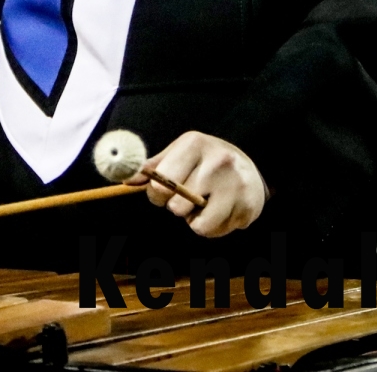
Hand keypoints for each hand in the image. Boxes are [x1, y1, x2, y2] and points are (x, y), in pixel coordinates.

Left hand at [136, 131, 269, 238]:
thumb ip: (153, 167)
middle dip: (176, 207)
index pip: (161, 181)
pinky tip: (221, 210)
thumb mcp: (180, 154)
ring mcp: (235, 184)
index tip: (162, 192)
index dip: (155, 193)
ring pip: (197, 226)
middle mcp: (218, 161)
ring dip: (196, 221)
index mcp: (195, 144)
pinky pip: (216, 232)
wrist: (251, 168)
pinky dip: (214, 227)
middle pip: (177, 207)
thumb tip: (126, 179)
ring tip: (206, 204)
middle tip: (188, 198)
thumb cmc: (206, 162)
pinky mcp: (248, 207)